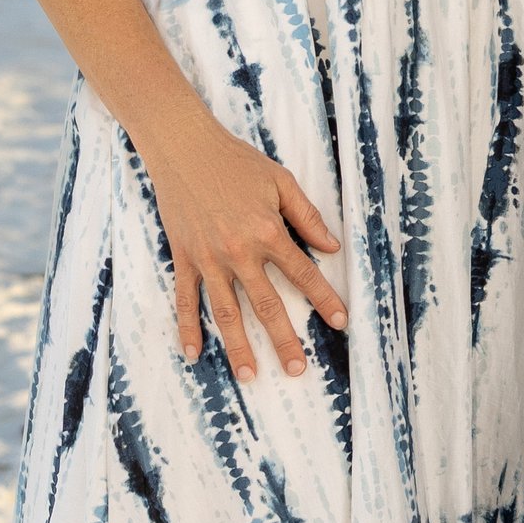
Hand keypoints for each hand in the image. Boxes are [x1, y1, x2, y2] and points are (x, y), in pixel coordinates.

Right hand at [147, 114, 346, 379]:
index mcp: (268, 232)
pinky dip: (188, 327)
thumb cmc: (236, 161)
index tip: (340, 323)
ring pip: (227, 311)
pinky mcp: (183, 257)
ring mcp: (208, 258)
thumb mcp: (281, 181)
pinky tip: (193, 353)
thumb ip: (307, 217)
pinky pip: (186, 299)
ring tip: (250, 376)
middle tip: (297, 370)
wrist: (184, 147)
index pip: (303, 274)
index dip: (324, 299)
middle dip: (284, 340)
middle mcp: (239, 251)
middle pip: (266, 304)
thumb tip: (332, 248)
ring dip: (239, 346)